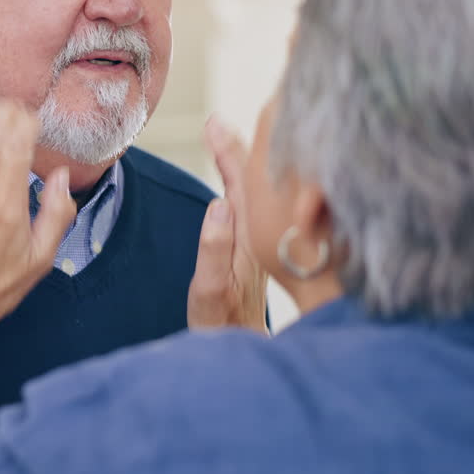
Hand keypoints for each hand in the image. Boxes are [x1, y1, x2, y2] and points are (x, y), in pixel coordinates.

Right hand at [187, 117, 268, 333]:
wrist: (243, 351)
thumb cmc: (224, 326)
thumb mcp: (211, 291)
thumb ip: (214, 250)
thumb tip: (219, 205)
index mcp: (250, 238)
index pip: (241, 184)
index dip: (228, 152)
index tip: (214, 124)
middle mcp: (261, 236)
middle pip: (252, 181)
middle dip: (234, 149)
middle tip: (215, 122)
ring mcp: (262, 243)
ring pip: (257, 192)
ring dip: (241, 163)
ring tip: (224, 137)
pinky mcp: (260, 253)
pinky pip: (253, 207)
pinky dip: (241, 186)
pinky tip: (237, 180)